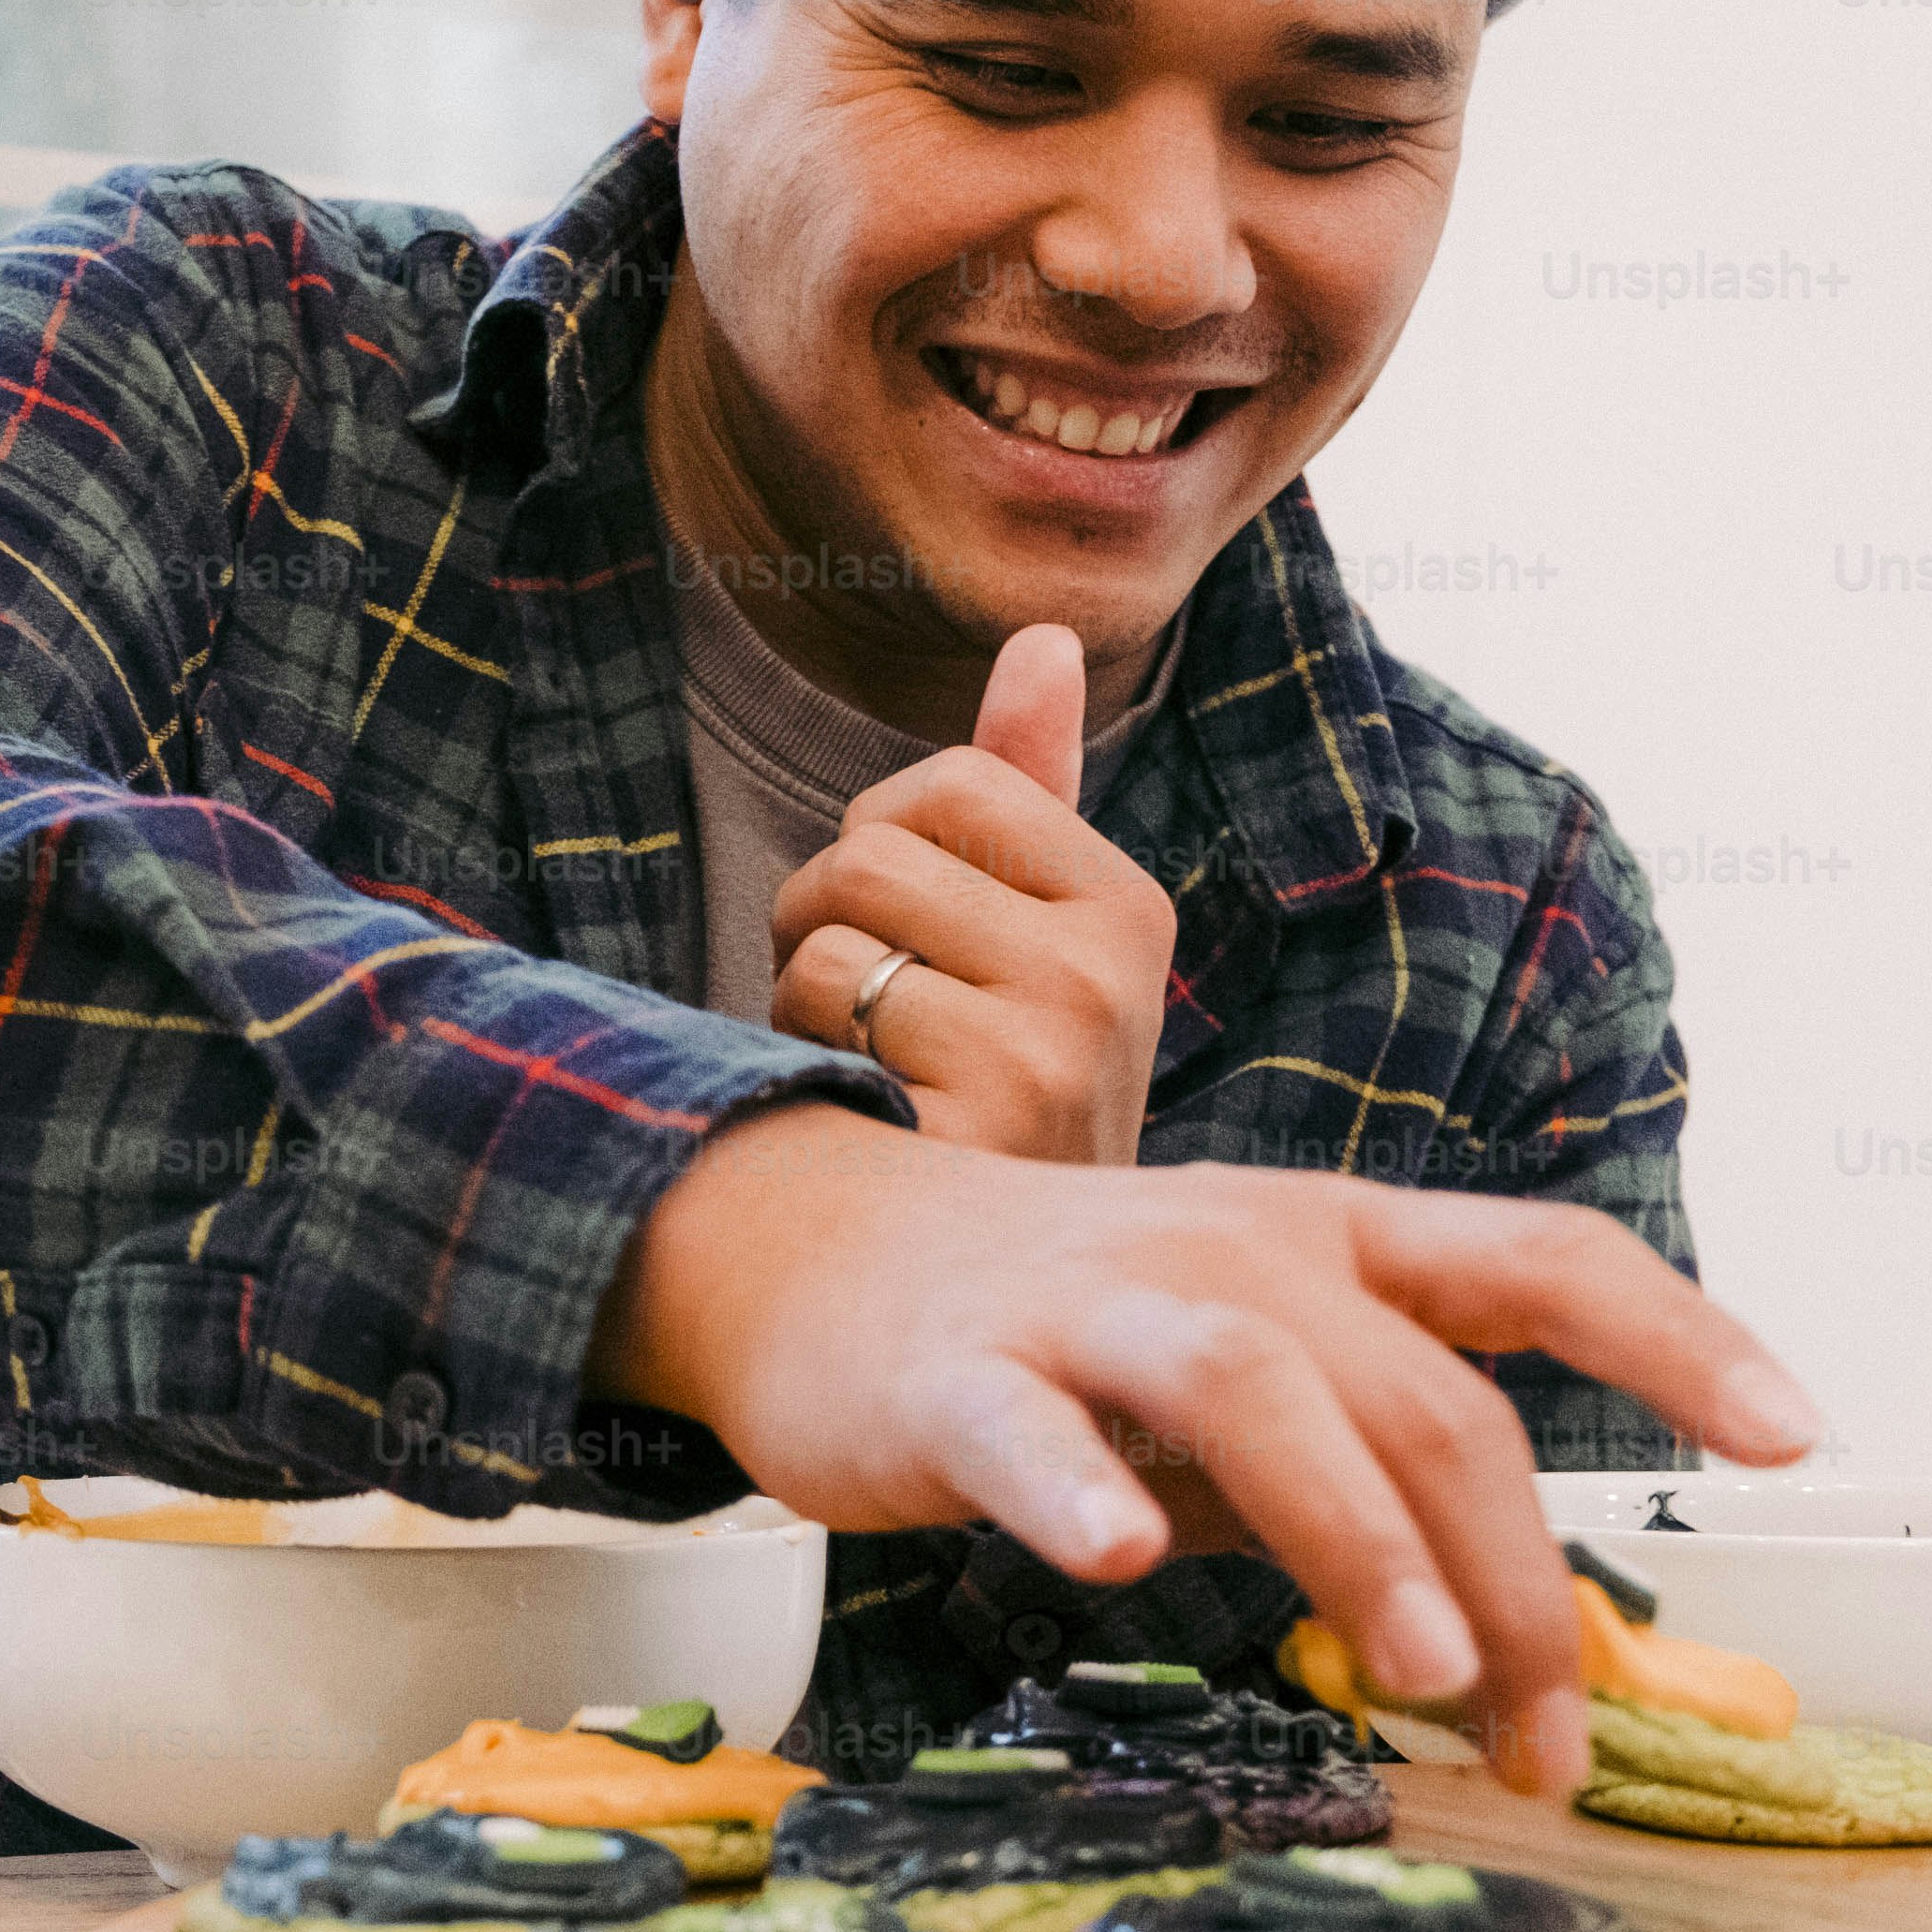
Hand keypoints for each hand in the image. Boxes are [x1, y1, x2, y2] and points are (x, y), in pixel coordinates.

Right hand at [591, 1106, 1822, 1795]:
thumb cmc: (1065, 1329)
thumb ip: (1368, 1467)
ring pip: (1260, 1395)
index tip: (1795, 1436)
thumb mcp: (1248, 1363)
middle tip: (1553, 1744)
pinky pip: (1029, 1432)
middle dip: (1515, 1580)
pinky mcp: (960, 1377)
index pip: (1541, 1262)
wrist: (810, 1255)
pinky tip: (1113, 1561)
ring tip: (1420, 1670)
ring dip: (1356, 1535)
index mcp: (1331, 1244)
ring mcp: (1095, 1305)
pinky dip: (1075, 1489)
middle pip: (1423, 1400)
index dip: (1680, 1339)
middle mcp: (1238, 1254)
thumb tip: (1510, 1642)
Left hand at [766, 624, 1179, 1166]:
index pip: (941, 782)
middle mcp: (1111, 970)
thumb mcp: (1032, 939)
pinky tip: (866, 1122)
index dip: (884, 851)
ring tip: (872, 1072)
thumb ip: (1029, 789)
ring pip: (830, 935)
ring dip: (806, 1003)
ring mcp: (1053, 1049)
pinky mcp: (978, 1120)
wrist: (1016, 1296)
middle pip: (869, 851)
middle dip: (825, 924)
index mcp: (1127, 907)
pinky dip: (805, 1061)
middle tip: (871, 1016)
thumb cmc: (998, 1100)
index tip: (918, 941)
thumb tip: (1044, 635)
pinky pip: (820, 1009)